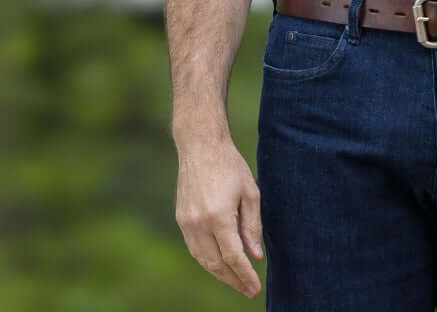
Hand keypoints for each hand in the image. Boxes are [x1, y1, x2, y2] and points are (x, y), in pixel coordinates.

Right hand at [175, 135, 265, 297]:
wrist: (201, 146)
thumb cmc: (229, 165)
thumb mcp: (250, 192)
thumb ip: (252, 226)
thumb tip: (255, 256)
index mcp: (219, 216)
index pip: (233, 257)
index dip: (244, 275)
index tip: (255, 288)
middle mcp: (199, 224)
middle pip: (216, 264)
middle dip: (233, 280)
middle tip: (248, 290)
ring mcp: (187, 223)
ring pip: (203, 260)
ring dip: (220, 274)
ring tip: (236, 281)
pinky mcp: (181, 219)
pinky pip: (194, 249)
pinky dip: (208, 260)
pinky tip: (220, 263)